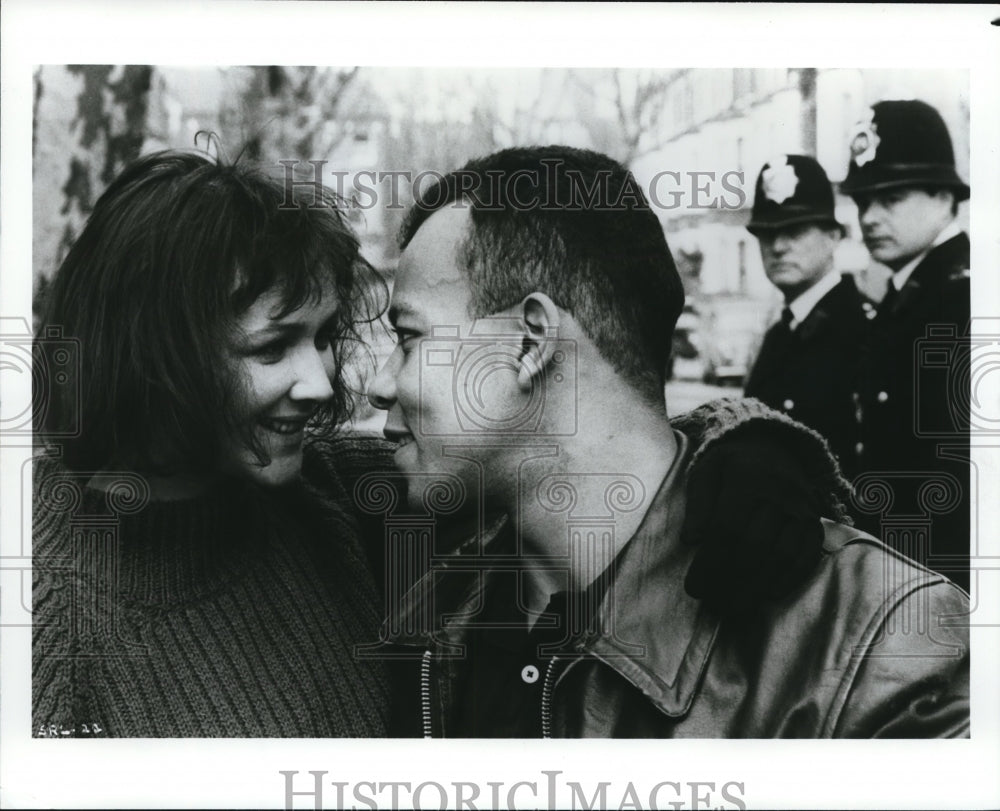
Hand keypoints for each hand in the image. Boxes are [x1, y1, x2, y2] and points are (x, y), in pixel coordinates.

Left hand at [682, 436, 824, 612]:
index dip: (710, 562)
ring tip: (734, 605)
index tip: (695, 587)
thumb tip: (691, 540)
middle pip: (755, 546)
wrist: (773, 449)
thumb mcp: (706, 472)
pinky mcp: (816, 523)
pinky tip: (767, 594)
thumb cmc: (731, 467)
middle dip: (730, 580)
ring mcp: (802, 509)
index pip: (727, 528)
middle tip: (712, 602)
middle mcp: (780, 493)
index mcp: (747, 478)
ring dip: (757, 586)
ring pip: (782, 555)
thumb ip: (698, 504)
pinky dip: (789, 580)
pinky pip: (807, 557)